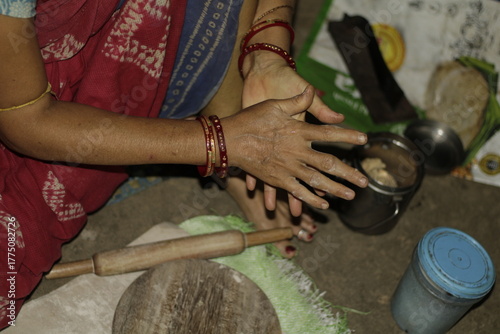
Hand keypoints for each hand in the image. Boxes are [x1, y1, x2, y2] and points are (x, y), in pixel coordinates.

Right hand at [222, 86, 367, 211]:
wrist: (229, 139)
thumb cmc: (250, 118)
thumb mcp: (274, 104)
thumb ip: (297, 101)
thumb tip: (312, 90)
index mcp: (298, 131)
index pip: (329, 133)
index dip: (348, 136)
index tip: (364, 140)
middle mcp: (297, 152)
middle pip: (329, 164)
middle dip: (349, 173)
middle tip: (365, 182)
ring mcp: (288, 168)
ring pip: (317, 182)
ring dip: (336, 189)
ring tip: (351, 195)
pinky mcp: (278, 179)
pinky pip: (298, 191)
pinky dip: (311, 198)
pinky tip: (323, 204)